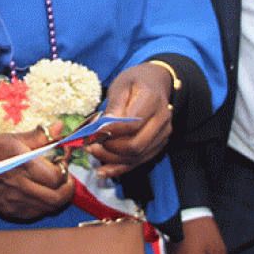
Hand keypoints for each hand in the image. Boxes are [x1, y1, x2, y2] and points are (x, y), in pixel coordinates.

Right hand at [0, 130, 74, 220]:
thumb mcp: (14, 138)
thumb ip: (40, 136)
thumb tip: (61, 128)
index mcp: (23, 165)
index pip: (56, 177)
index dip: (65, 169)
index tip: (63, 161)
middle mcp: (20, 187)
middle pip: (57, 198)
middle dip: (67, 188)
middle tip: (66, 177)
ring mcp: (15, 202)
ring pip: (49, 208)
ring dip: (57, 197)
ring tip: (55, 185)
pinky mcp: (10, 211)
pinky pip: (35, 214)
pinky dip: (44, 205)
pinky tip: (40, 194)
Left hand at [87, 62, 173, 178]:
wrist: (155, 83)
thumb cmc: (135, 82)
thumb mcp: (121, 86)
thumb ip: (114, 107)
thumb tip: (103, 127)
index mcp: (152, 100)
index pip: (133, 124)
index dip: (112, 132)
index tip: (93, 133)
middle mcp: (162, 119)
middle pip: (136, 145)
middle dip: (111, 149)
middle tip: (90, 145)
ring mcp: (163, 134)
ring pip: (138, 157)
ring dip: (113, 159)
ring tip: (93, 152)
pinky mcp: (158, 144)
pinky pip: (140, 161)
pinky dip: (120, 168)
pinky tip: (103, 171)